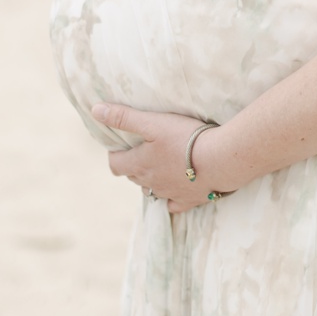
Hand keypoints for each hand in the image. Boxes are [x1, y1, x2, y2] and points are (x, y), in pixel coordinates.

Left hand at [93, 103, 235, 214]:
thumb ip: (124, 117)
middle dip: (135, 165)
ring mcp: (169, 193)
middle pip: (134, 177)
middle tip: (146, 150)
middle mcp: (150, 183)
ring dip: (152, 180)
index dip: (115, 155)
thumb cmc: (186, 138)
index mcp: (139, 164)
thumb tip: (95, 110)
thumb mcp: (153, 123)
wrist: (221, 159)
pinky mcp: (189, 200)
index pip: (115, 165)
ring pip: (152, 190)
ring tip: (162, 167)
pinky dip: (171, 199)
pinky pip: (173, 205)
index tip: (122, 145)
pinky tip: (176, 191)